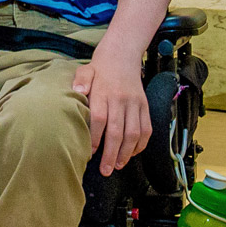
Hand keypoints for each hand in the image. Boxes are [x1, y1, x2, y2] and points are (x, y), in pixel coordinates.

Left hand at [73, 50, 149, 176]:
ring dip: (127, 152)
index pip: (100, 118)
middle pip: (117, 130)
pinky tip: (133, 153)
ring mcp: (135, 103)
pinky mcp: (145, 106)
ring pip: (134, 133)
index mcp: (104, 92)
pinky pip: (146, 128)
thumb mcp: (86, 71)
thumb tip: (78, 91)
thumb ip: (81, 81)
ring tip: (118, 165)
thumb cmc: (100, 70)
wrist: (122, 56)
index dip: (95, 137)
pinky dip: (141, 144)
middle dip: (111, 153)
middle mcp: (121, 99)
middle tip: (105, 170)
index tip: (90, 153)